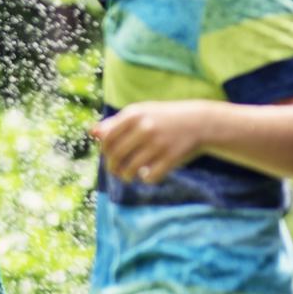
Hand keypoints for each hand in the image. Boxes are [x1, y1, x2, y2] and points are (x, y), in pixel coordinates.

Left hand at [90, 102, 213, 183]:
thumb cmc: (163, 119)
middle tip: (117, 171)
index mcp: (134, 115)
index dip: (105, 152)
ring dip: (127, 176)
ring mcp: (158, 144)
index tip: (110, 156)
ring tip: (129, 175)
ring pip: (130, 169)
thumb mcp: (140, 114)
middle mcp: (145, 128)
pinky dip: (146, 179)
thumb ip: (116, 123)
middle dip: (113, 168)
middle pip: (116, 156)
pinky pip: (149, 177)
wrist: (199, 122)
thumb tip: (93, 134)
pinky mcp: (171, 158)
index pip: (107, 140)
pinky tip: (148, 174)